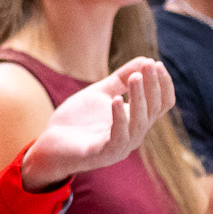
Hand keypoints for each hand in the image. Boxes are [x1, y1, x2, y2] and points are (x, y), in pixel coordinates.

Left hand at [20, 57, 173, 188]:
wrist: (49, 144)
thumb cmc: (77, 121)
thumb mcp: (100, 94)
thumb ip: (120, 79)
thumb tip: (145, 59)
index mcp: (135, 120)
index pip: (161, 104)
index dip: (163, 84)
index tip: (156, 63)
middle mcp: (133, 135)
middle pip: (153, 110)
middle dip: (152, 86)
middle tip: (149, 65)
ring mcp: (120, 146)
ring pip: (139, 123)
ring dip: (138, 98)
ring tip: (135, 77)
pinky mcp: (102, 155)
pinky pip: (118, 138)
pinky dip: (119, 118)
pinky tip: (116, 100)